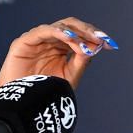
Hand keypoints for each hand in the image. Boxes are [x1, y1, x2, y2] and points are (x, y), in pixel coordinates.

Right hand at [0, 17, 117, 88]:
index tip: (110, 44)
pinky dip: (58, 31)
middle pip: (72, 26)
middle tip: (100, 38)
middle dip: (88, 31)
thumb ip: (82, 61)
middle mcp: (50, 42)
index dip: (94, 36)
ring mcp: (37, 41)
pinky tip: (70, 38)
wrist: (22, 106)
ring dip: (75, 32)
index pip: (80, 35)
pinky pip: (44, 31)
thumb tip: (96, 45)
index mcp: (60, 48)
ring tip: (85, 43)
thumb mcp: (69, 77)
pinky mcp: (24, 42)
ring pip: (60, 26)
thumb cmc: (44, 94)